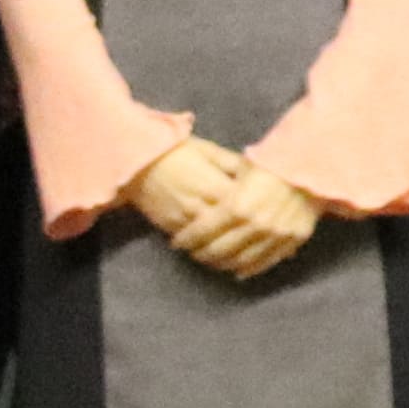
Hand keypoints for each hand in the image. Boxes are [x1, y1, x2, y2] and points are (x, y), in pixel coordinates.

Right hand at [122, 135, 254, 255]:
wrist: (138, 161)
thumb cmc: (177, 151)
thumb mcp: (209, 150)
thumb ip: (234, 164)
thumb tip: (259, 174)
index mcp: (215, 185)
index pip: (245, 206)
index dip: (259, 213)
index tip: (270, 215)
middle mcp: (203, 205)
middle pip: (231, 229)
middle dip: (248, 237)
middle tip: (262, 241)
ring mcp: (186, 219)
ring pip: (213, 243)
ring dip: (229, 251)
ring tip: (244, 255)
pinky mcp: (172, 227)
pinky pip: (194, 245)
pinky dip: (207, 252)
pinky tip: (218, 256)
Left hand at [191, 162, 324, 281]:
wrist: (312, 164)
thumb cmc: (272, 161)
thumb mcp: (240, 170)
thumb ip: (222, 192)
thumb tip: (201, 205)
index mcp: (236, 205)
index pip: (202, 231)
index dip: (186, 240)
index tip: (177, 243)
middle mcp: (254, 224)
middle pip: (218, 250)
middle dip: (201, 254)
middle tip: (193, 254)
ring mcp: (275, 235)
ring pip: (240, 260)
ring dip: (222, 264)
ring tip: (213, 262)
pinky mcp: (292, 240)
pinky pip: (266, 262)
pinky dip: (248, 269)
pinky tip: (238, 270)